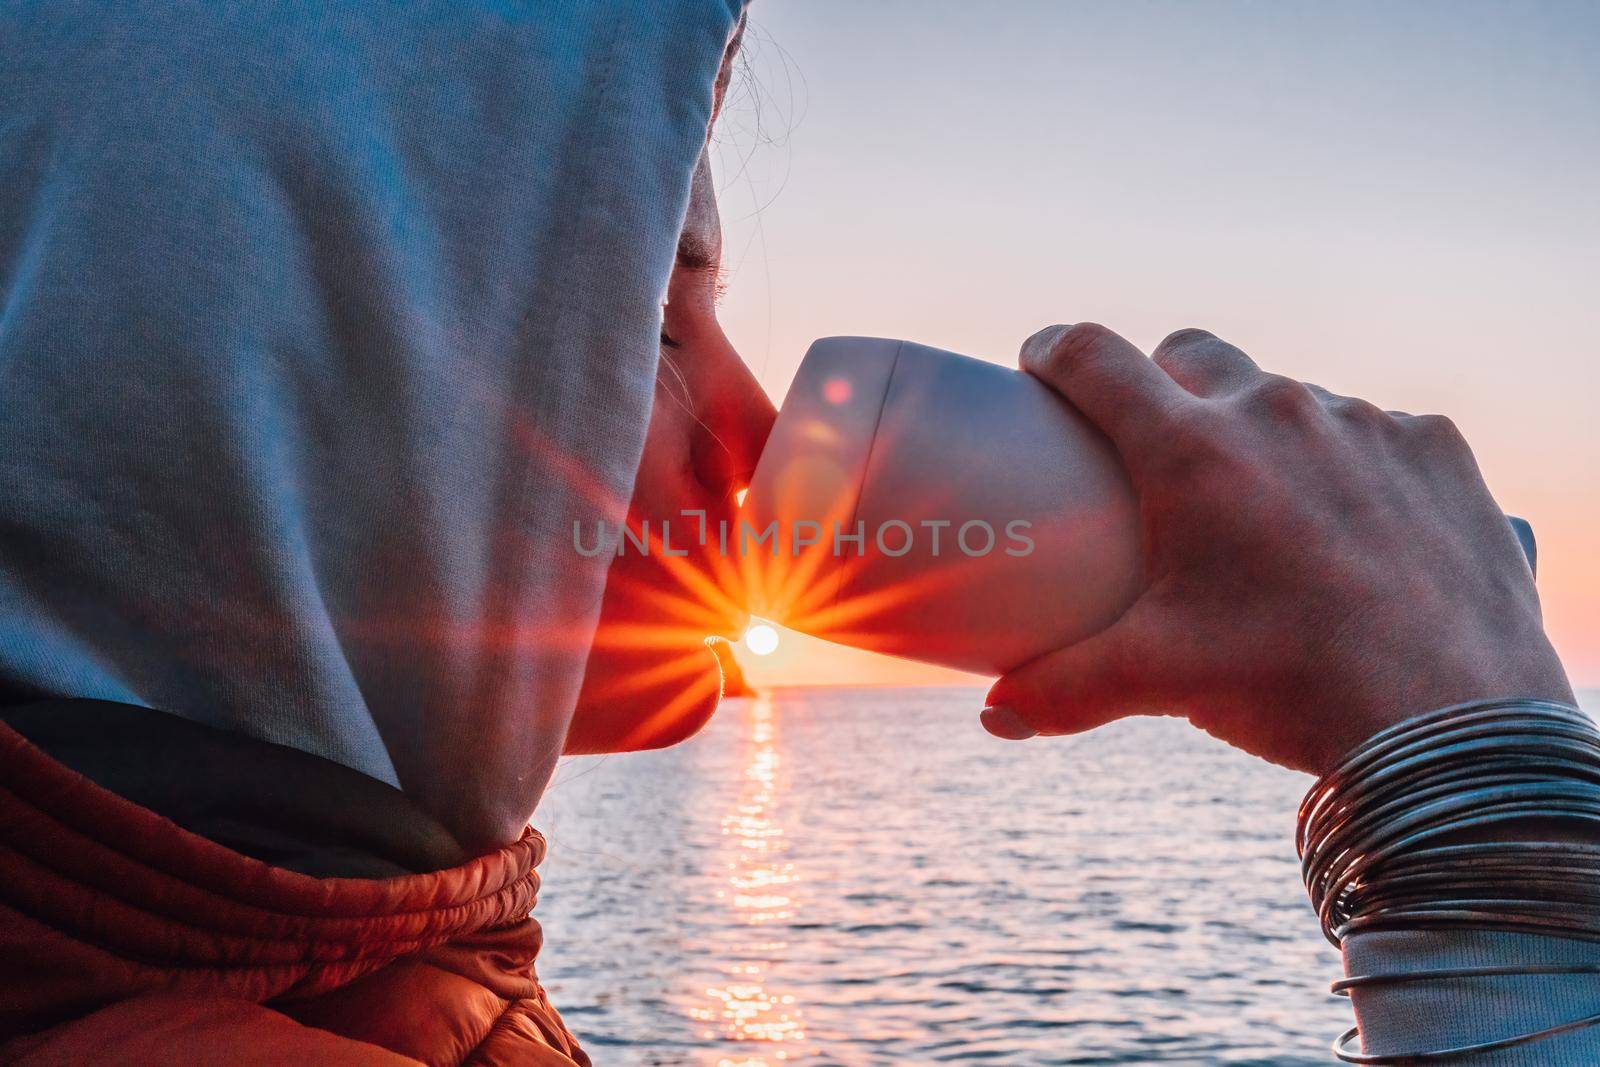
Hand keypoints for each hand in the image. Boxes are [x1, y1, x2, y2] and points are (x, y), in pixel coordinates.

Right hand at [981, 324, 1574, 774]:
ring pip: (1288, 395)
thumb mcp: (1159, 679)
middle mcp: (1276, 413)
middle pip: (1191, 353)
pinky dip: (1351, 461)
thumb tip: (995, 713)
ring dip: (1262, 427)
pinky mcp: (1437, 449)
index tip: (1040, 362)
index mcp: (1192, 453)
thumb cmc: (1289, 685)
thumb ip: (1061, 689)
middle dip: (1160, 381)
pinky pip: (1376, 430)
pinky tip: (1356, 520)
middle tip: (1153, 440)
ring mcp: (1365, 423)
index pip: (1094, 358)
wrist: (1451, 723)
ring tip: (1266, 501)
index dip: (1054, 350)